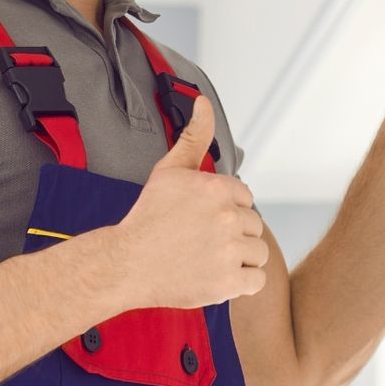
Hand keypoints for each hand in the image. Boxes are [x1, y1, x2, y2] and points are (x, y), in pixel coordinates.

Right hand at [105, 95, 267, 309]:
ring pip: (258, 253)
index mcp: (218, 189)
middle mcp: (228, 218)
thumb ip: (194, 136)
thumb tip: (203, 102)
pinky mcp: (228, 282)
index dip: (226, 211)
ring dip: (240, 258)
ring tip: (210, 258)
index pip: (246, 199)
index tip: (204, 220)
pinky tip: (218, 276)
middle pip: (254, 226)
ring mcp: (229, 251)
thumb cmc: (147, 217)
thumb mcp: (169, 170)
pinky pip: (256, 281)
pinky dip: (242, 282)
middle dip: (234, 234)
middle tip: (202, 241)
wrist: (126, 263)